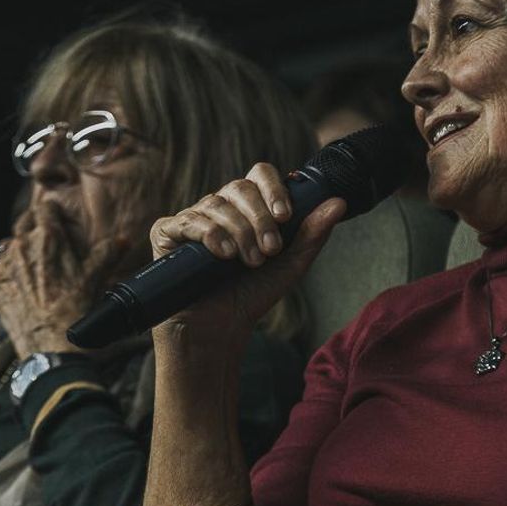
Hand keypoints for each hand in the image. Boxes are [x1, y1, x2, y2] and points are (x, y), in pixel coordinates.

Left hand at [0, 201, 131, 359]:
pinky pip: (1, 270)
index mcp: (48, 238)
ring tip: (39, 267)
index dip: (53, 212)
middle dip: (36, 227)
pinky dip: (13, 273)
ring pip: (11, 246)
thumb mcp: (97, 279)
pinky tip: (26, 287)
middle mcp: (22, 246)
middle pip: (24, 223)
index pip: (46, 208)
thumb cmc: (77, 313)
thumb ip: (107, 253)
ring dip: (23, 250)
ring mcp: (5, 267)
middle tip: (49, 241)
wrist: (54, 350)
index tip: (58, 218)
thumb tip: (122, 240)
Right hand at [148, 162, 346, 339]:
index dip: (273, 189)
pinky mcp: (167, 232)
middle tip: (269, 250)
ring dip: (239, 233)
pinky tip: (222, 254)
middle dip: (259, 218)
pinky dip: (209, 234)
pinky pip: (188, 220)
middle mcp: (220, 207)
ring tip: (248, 262)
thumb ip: (312, 234)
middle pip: (240, 187)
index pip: (260, 175)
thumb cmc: (251, 295)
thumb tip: (339, 202)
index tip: (285, 216)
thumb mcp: (289, 265)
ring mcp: (192, 217)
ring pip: (216, 204)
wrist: (217, 330)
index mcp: (248, 207)